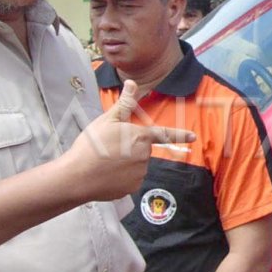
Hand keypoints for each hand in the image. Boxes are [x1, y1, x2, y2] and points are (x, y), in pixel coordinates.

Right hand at [65, 80, 194, 200]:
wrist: (78, 176)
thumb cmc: (92, 145)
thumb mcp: (107, 120)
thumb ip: (124, 103)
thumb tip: (132, 82)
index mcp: (141, 137)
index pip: (164, 134)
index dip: (180, 135)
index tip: (193, 136)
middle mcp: (145, 156)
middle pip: (142, 149)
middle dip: (129, 147)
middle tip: (109, 148)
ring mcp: (139, 174)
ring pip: (136, 165)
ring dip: (125, 163)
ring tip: (105, 161)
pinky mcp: (132, 188)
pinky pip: (130, 180)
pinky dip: (121, 177)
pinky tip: (106, 174)